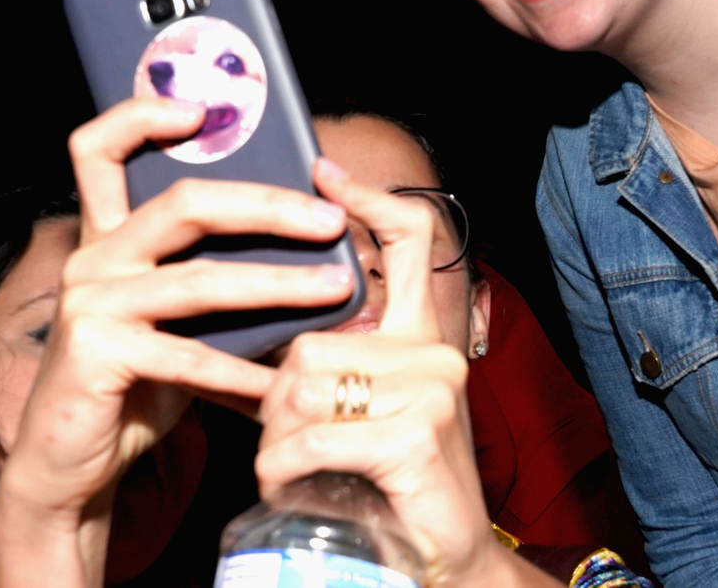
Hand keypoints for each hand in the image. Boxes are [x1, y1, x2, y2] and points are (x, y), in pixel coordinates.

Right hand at [0, 98, 355, 587]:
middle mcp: (93, 257)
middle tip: (329, 222)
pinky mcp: (96, 351)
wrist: (68, 463)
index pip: (100, 150)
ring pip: (199, 279)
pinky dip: (242, 373)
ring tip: (335, 291)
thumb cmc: (134, 381)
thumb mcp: (172, 315)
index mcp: (108, 235)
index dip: (142, 116)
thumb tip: (308, 243)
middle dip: (268, 206)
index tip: (202, 110)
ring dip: (278, 285)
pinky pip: (188, 356)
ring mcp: (91, 301)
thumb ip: (211, 272)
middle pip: (185, 203)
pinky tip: (282, 384)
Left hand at [256, 158, 561, 587]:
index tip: (324, 169)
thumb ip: (341, 366)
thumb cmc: (392, 487)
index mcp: (424, 338)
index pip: (408, 242)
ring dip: (275, 439)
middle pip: (313, 340)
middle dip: (278, 397)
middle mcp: (434, 353)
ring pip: (302, 387)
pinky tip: (290, 488)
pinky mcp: (413, 434)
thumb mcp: (369, 413)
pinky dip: (283, 469)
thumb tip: (273, 333)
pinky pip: (312, 436)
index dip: (367, 200)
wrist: (443, 562)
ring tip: (290, 470)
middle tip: (282, 441)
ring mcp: (429, 390)